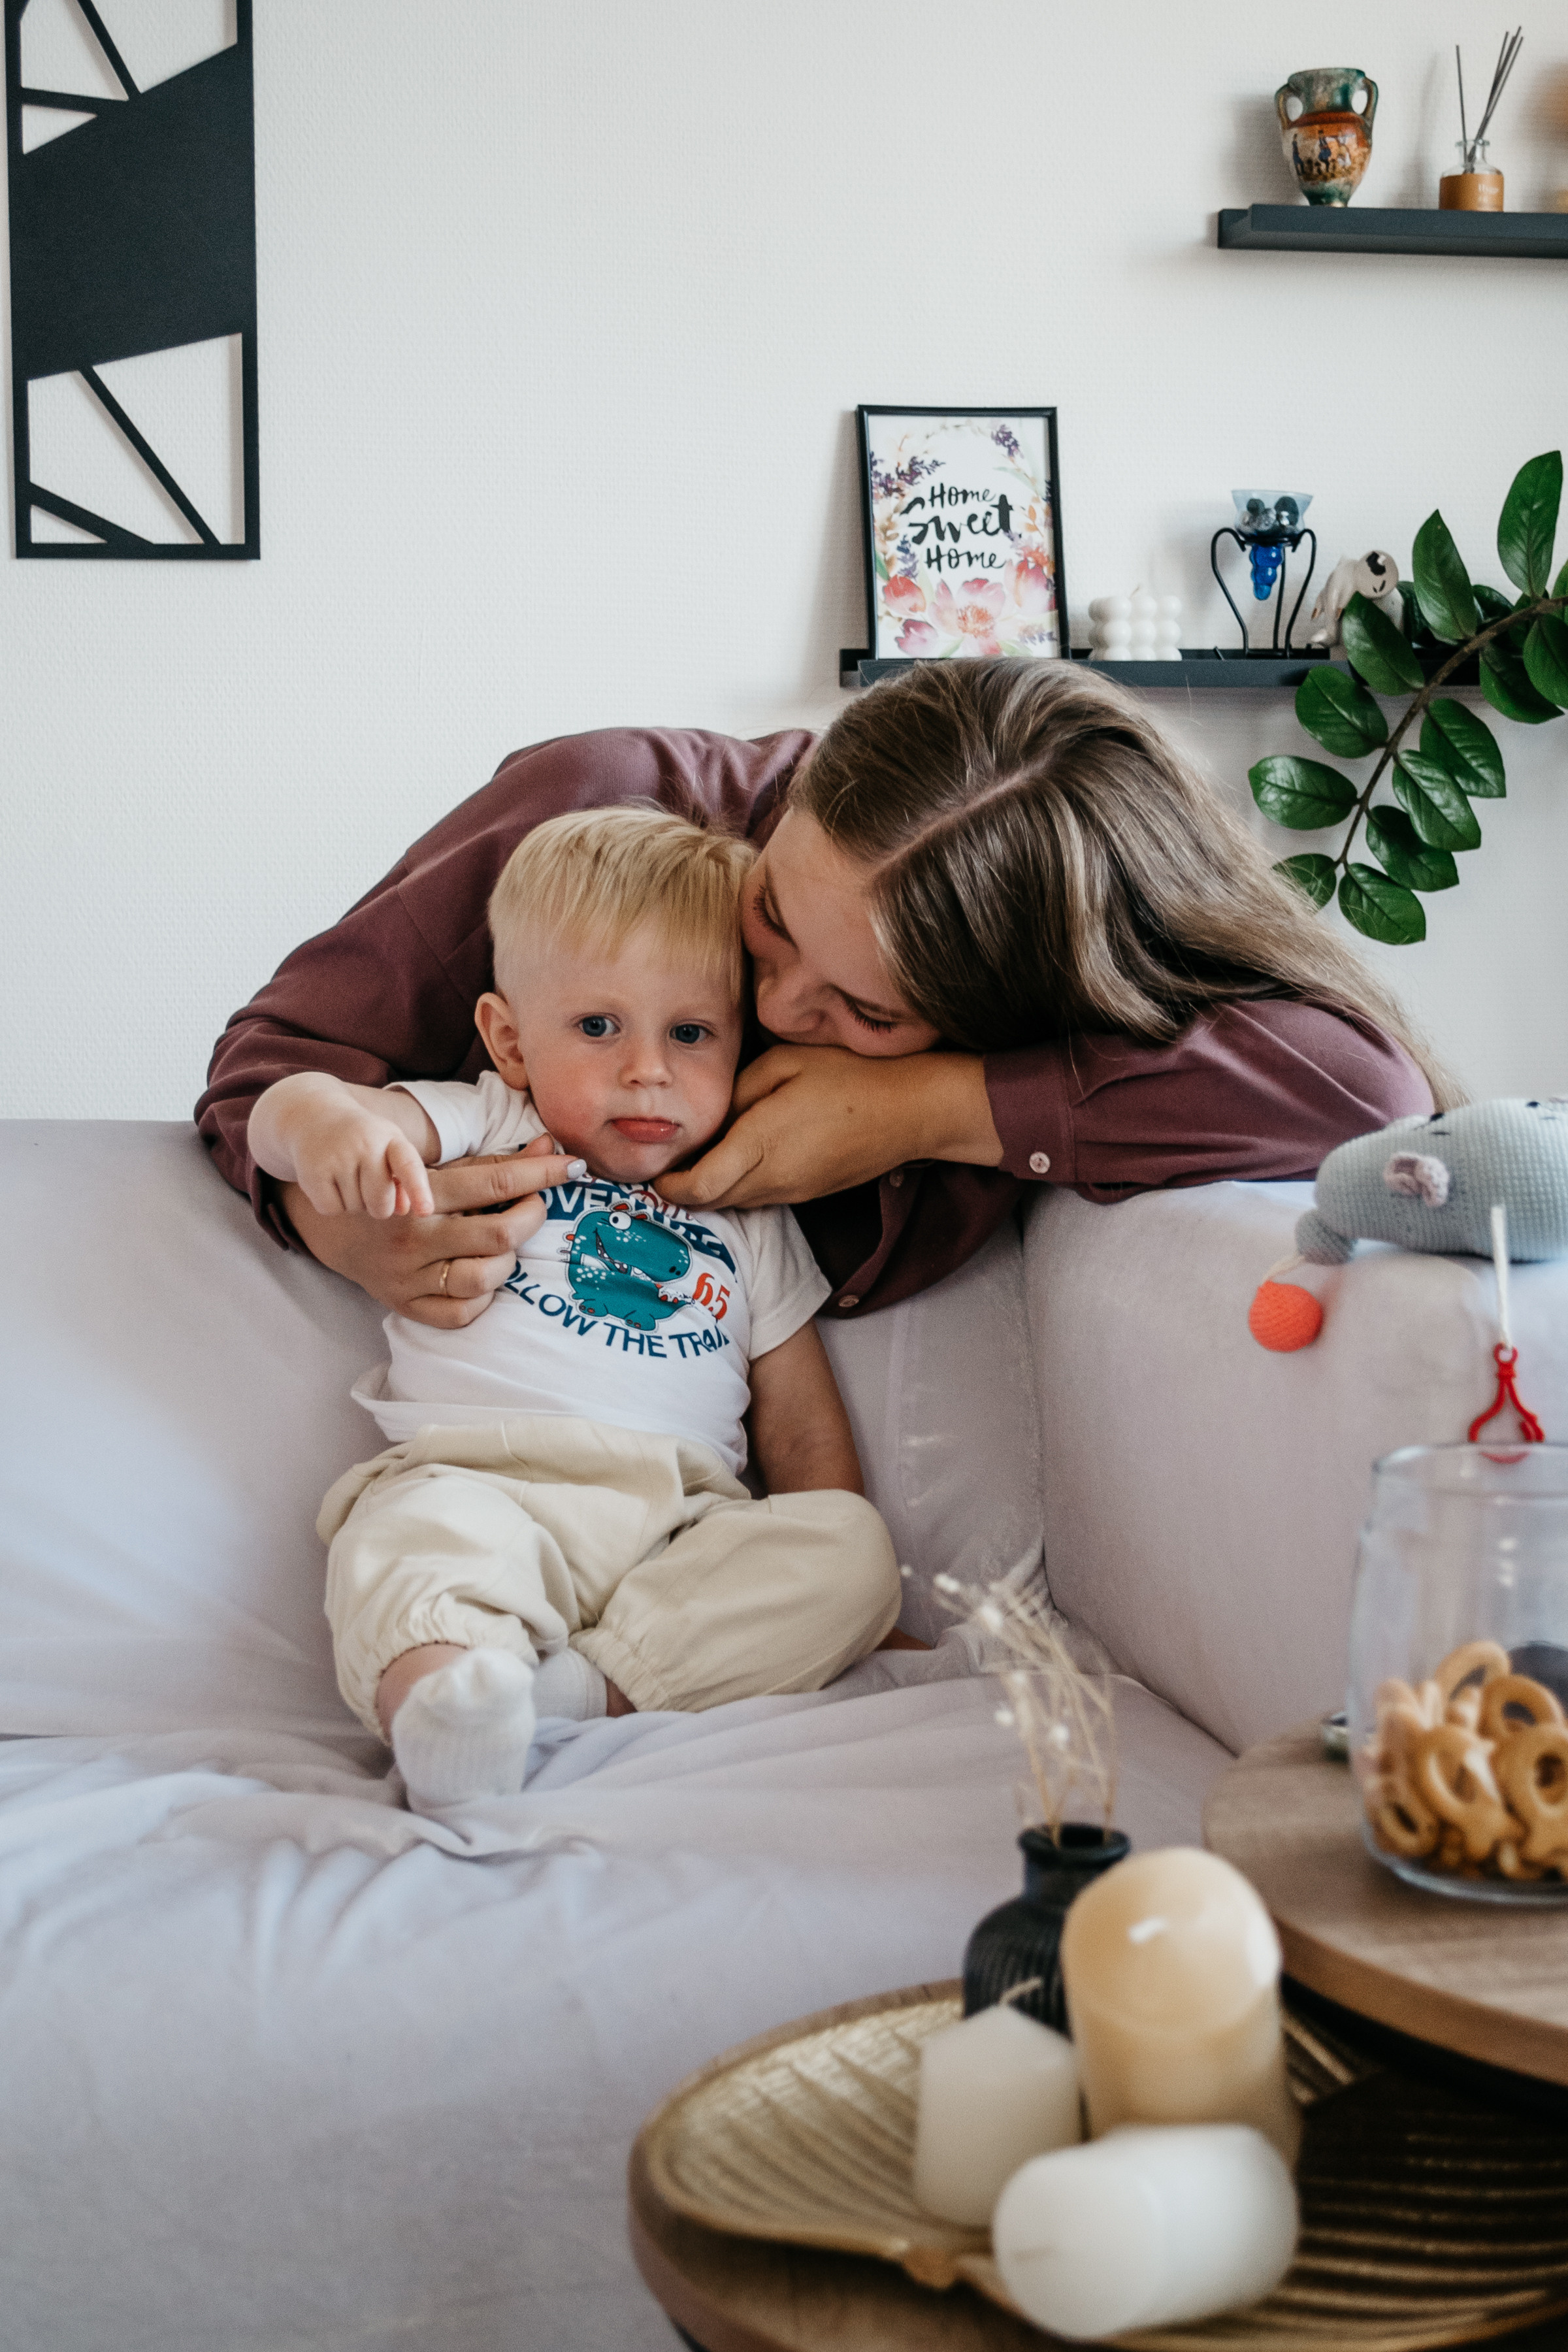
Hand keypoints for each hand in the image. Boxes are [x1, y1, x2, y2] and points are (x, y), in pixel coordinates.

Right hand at [283, 1137, 579, 1327]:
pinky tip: (482, 1276)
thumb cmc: (398, 1190)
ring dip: (508, 1262)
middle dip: (531, 1217)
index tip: (574, 1167)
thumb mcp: (440, 1167)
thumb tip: (550, 1147)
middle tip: (534, 1206)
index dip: (544, 1174)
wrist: (331, 1223)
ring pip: (484, 1279)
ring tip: (503, 1245)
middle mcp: (414, 1237)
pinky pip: (461, 1313)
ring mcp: (408, 1276)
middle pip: (499, 1236)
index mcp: (423, 1194)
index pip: (497, 1182)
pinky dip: (484, 1298)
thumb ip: (495, 1161)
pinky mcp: (404, 1305)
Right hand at [291, 1100, 435, 1220]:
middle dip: (377, 1205)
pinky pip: (330, 1208)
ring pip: (355, 1208)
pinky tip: (328, 1180)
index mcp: (390, 1137)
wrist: (315, 1116)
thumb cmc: (362, 1139)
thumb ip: (403, 1179)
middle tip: (366, 1185)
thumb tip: (403, 1210)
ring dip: (352, 1201)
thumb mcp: (388, 1149)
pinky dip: (331, 1203)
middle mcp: (364, 1144)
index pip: (407, 1165)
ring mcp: (337, 1156)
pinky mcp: (313, 1171)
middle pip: (380, 1202)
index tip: (425, 1211)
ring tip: (344, 1173)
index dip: (418, 1190)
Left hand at [658, 1044, 1001, 1210]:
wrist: (909, 1113)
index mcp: (761, 1145)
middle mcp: (773, 1179)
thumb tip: (710, 1118)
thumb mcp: (783, 1065)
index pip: (698, 1187)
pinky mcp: (808, 1194)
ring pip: (734, 1203)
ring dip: (711, 1188)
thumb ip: (737, 1092)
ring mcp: (793, 1192)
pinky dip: (738, 1185)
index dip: (668, 1185)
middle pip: (711, 1201)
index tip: (655, 1167)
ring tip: (699, 1156)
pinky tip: (740, 1156)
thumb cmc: (848, 1077)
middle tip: (666, 1160)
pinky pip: (760, 1198)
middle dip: (682, 1188)